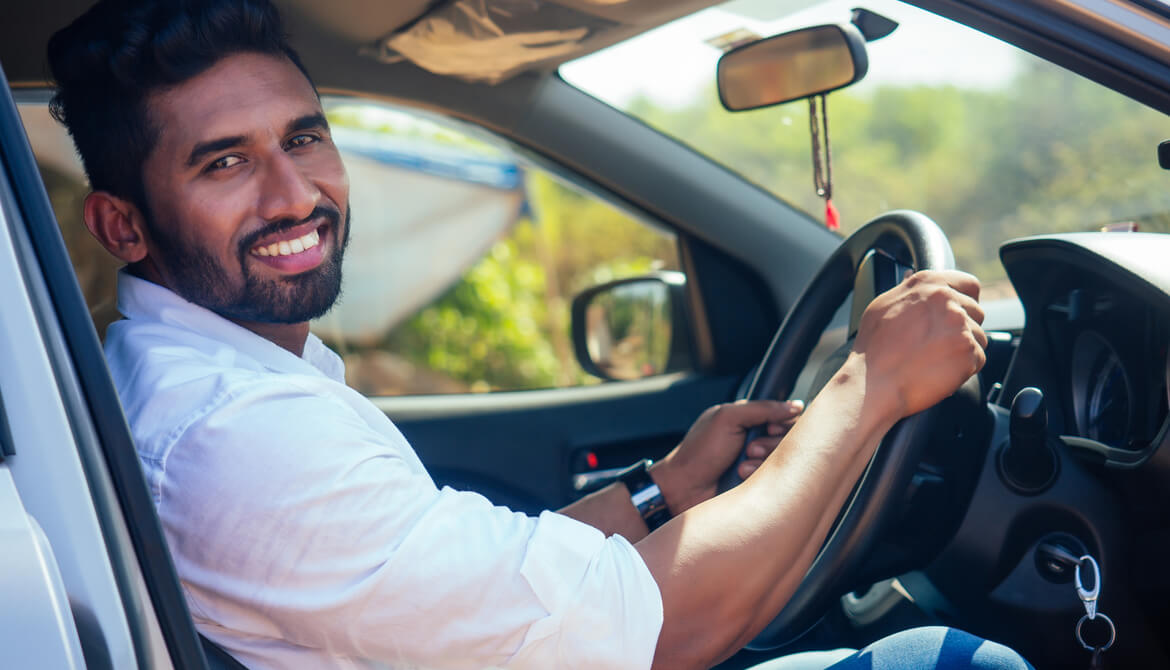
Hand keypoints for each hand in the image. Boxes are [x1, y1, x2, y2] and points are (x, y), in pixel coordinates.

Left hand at [650, 399, 802, 513]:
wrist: (683, 489)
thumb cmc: (699, 452)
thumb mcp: (727, 419)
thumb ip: (761, 409)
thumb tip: (795, 406)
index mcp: (747, 419)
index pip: (783, 414)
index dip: (782, 423)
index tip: (770, 429)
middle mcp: (755, 438)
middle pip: (789, 437)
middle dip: (771, 444)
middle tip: (750, 449)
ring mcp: (758, 462)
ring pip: (785, 459)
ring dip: (764, 461)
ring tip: (741, 466)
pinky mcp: (758, 482)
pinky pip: (777, 479)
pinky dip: (761, 476)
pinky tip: (742, 477)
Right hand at [851, 269, 987, 418]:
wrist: (872, 384)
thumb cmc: (873, 349)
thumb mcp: (883, 307)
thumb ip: (910, 292)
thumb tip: (922, 285)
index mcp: (928, 284)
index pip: (969, 284)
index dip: (966, 301)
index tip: (958, 314)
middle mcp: (947, 299)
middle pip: (976, 312)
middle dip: (962, 329)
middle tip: (937, 344)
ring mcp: (959, 325)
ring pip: (979, 337)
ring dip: (963, 350)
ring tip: (934, 360)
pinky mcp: (968, 351)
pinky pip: (978, 359)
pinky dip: (964, 369)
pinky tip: (940, 371)